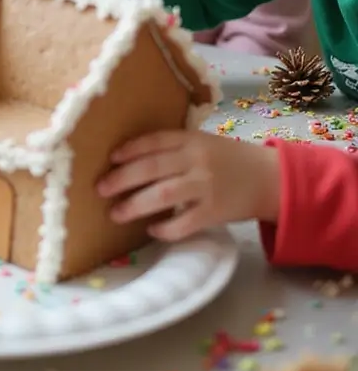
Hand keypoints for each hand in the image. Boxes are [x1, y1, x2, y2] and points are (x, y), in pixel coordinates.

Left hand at [97, 131, 280, 241]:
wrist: (269, 178)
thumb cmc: (229, 160)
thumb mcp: (204, 143)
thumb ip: (175, 148)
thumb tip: (131, 159)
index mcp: (193, 140)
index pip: (155, 141)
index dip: (130, 149)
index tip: (110, 158)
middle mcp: (197, 161)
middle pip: (152, 168)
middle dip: (122, 179)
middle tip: (100, 189)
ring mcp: (206, 187)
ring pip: (163, 195)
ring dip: (135, 205)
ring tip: (116, 214)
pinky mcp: (214, 212)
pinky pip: (184, 223)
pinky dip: (165, 228)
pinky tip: (153, 230)